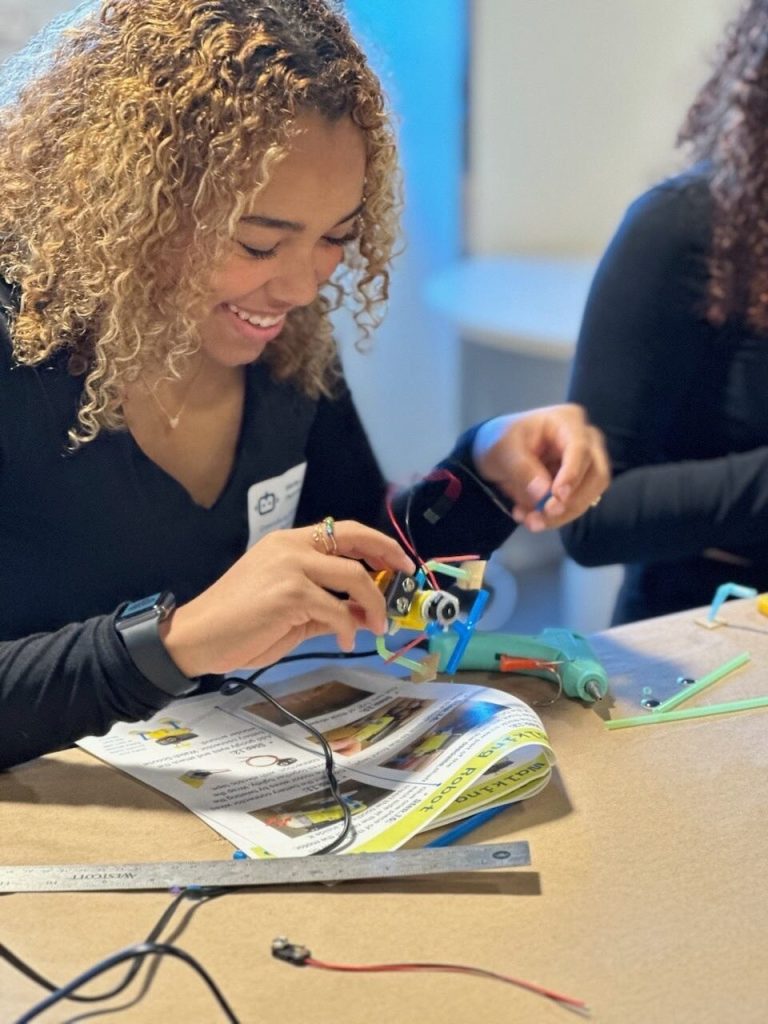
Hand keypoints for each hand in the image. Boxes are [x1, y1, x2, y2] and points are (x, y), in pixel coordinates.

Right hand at [161, 521, 414, 675]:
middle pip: (355, 541)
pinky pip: (337, 610)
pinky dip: (348, 629)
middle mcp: (291, 546)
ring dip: (374, 605)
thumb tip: (366, 616)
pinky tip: (345, 641)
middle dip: (389, 559)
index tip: (399, 562)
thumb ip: (328, 607)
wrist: (197, 637)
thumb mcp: (290, 611)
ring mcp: (290, 567)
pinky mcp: (290, 593)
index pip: (344, 530)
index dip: (378, 543)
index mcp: (289, 543)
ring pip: (354, 578)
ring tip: (377, 627)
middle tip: (405, 581)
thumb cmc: (239, 624)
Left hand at [471, 404, 609, 530]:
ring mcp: (586, 463)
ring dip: (562, 514)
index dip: (573, 474)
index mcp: (567, 421)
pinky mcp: (580, 484)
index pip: (580, 448)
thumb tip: (543, 493)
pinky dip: (555, 517)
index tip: (557, 497)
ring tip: (530, 521)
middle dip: (570, 502)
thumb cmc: (500, 441)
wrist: (497, 453)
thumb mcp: (502, 450)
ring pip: (590, 494)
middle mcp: (585, 440)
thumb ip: (521, 469)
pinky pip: (577, 504)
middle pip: (595, 474)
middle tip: (541, 517)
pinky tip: (531, 518)